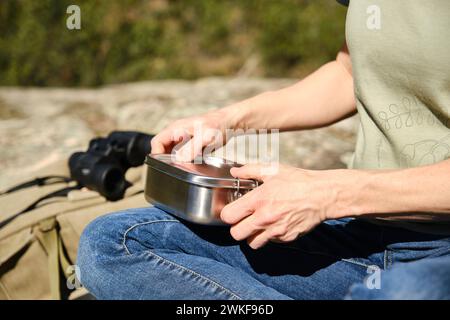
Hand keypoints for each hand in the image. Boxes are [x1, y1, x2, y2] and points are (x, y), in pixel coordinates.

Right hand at [151, 108, 235, 160]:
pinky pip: (182, 153)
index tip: (163, 165)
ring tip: (185, 166)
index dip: (157, 154)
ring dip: (176, 160)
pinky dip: (185, 159)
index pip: (157, 142)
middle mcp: (177, 132)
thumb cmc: (219, 125)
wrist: (231, 122)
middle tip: (176, 168)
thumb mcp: (205, 137)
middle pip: (163, 148)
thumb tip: (178, 159)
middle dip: (166, 159)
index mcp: (176, 128)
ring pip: (172, 151)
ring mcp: (183, 137)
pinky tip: (193, 162)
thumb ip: (191, 148)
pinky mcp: (191, 142)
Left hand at [220, 164, 355, 248]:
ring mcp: (276, 230)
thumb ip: (250, 170)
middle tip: (243, 219)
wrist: (322, 195)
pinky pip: (270, 242)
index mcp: (258, 200)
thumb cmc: (298, 180)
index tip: (233, 210)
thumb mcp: (273, 170)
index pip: (228, 216)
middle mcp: (264, 218)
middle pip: (235, 234)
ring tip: (257, 224)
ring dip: (251, 235)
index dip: (227, 214)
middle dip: (236, 227)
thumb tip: (234, 172)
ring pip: (251, 243)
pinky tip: (274, 224)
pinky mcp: (287, 238)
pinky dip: (269, 236)